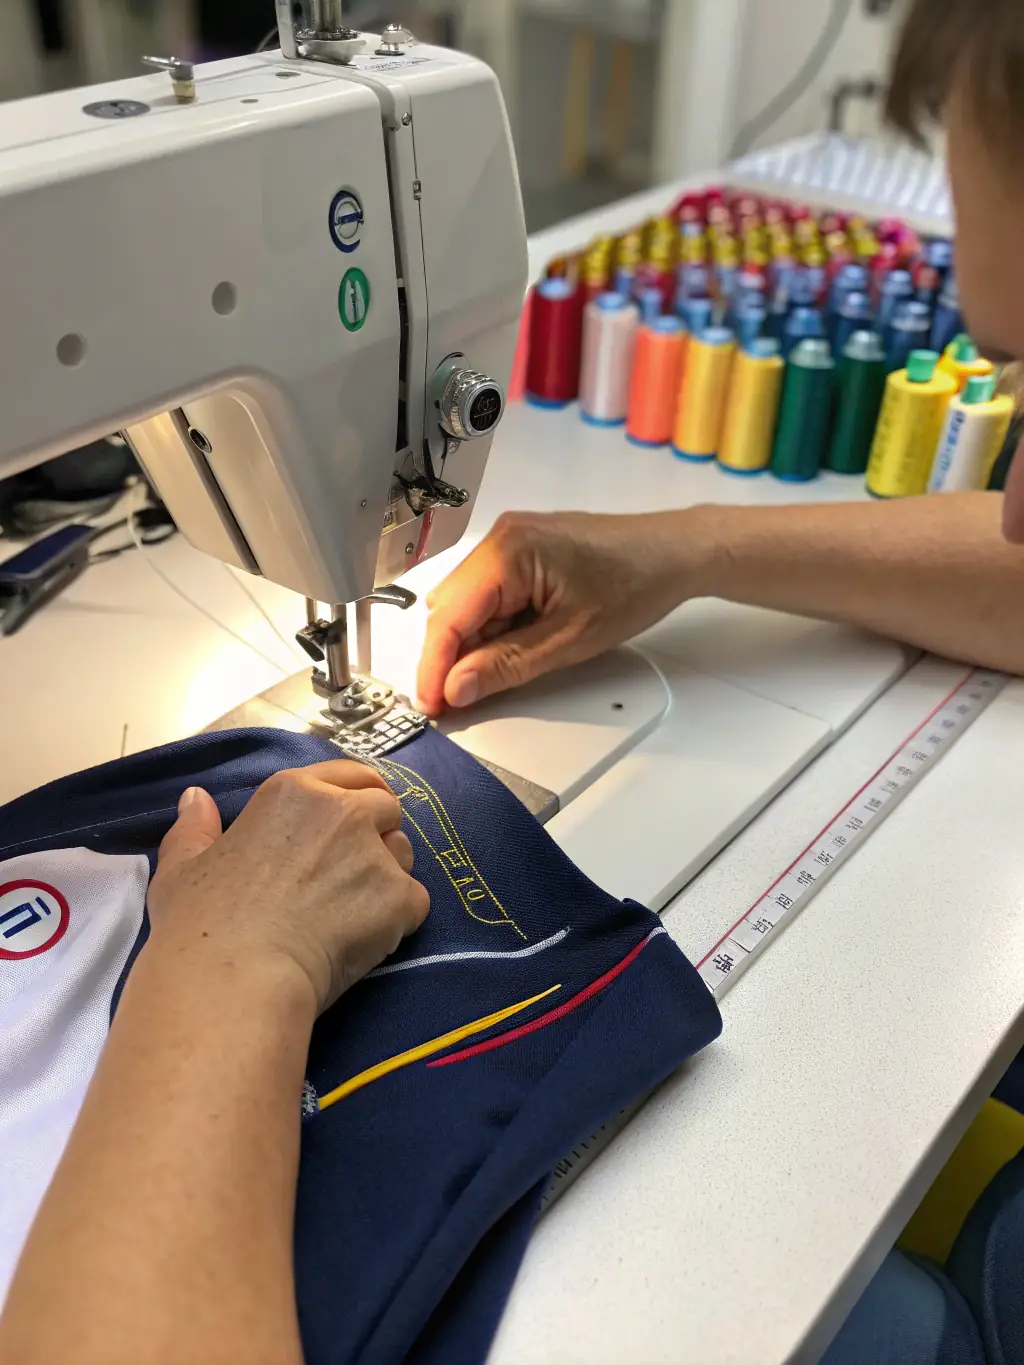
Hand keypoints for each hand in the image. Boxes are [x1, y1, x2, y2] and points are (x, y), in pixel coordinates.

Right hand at [147, 761, 429, 1013]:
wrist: (234, 979)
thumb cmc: (200, 925)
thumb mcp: (181, 867)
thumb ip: (195, 827)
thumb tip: (196, 797)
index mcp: (292, 791)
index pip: (351, 774)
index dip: (356, 796)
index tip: (352, 820)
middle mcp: (342, 811)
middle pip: (386, 807)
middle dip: (377, 833)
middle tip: (350, 873)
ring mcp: (375, 853)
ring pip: (404, 853)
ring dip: (388, 874)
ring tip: (354, 911)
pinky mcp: (400, 899)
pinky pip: (415, 902)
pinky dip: (398, 920)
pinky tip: (366, 941)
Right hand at [417, 510, 697, 714]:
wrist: (676, 553)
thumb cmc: (636, 585)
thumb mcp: (568, 640)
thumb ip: (506, 666)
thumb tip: (456, 688)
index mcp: (507, 551)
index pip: (447, 617)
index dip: (434, 667)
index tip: (432, 706)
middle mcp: (500, 538)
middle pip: (448, 609)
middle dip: (451, 657)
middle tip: (460, 701)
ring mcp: (510, 541)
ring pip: (467, 604)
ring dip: (473, 643)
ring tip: (500, 673)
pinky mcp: (523, 551)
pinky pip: (490, 594)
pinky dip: (494, 626)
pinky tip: (516, 646)